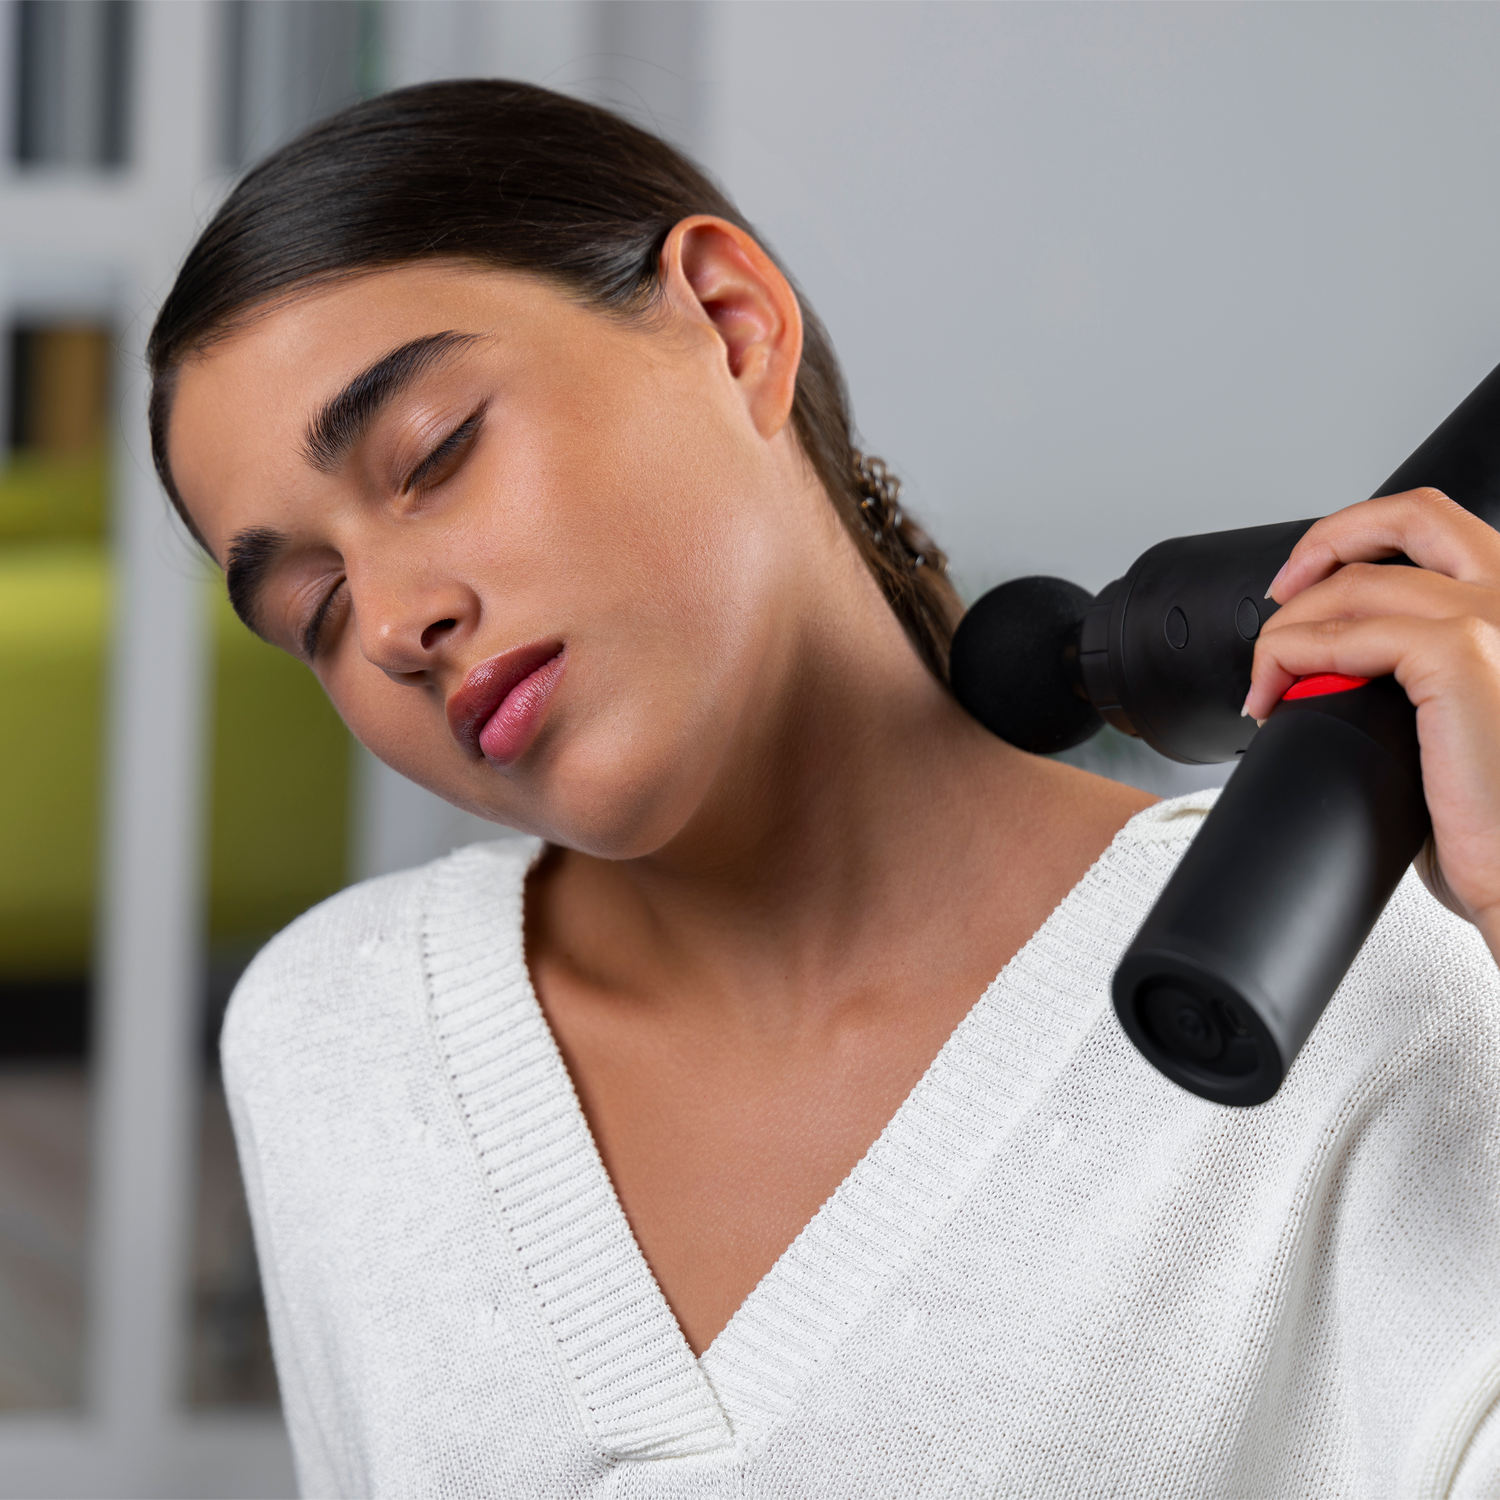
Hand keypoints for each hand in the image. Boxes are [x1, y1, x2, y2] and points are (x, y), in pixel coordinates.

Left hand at [1243, 488, 1499, 959]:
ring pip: (1358, 581)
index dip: (1360, 538)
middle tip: (1277, 602)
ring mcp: (1499, 620)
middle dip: (1323, 545)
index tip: (1307, 586)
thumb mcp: (1458, 725)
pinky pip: (1345, 634)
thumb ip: (1420, 678)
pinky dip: (1290, 655)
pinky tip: (1275, 694)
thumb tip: (1339, 670)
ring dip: (1289, 624)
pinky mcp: (1464, 656)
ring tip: (1267, 678)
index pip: (1440, 525)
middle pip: (1410, 513)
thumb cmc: (1496, 823)